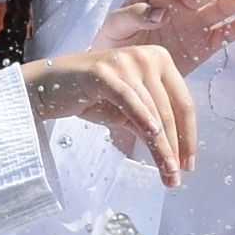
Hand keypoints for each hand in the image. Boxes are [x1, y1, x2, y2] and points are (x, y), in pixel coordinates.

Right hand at [26, 44, 196, 183]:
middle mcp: (147, 56)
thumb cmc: (89, 96)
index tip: (188, 164)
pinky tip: (154, 137)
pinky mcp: (105, 72)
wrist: (46, 86)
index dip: (189, 135)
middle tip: (177, 177)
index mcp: (159, 60)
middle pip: (170, 109)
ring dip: (162, 147)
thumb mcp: (128, 111)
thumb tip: (174, 156)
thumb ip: (151, 124)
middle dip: (176, 147)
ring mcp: (126, 62)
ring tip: (167, 173)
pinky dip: (144, 119)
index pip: (183, 102)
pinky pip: (130, 100)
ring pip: (153, 111)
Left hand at [96, 0, 234, 69]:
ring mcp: (193, 23)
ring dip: (229, 4)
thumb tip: (162, 13)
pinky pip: (222, 35)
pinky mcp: (203, 44)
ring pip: (214, 10)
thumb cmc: (114, 43)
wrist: (123, 74)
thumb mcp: (115, 27)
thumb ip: (134, 16)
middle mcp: (178, 3)